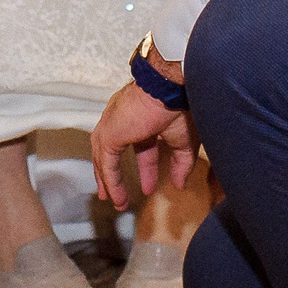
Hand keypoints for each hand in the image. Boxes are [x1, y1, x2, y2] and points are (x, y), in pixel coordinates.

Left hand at [91, 75, 197, 207]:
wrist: (167, 89)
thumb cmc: (178, 105)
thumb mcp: (183, 140)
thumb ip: (181, 163)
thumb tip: (180, 184)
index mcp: (142, 117)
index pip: (141, 146)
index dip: (146, 168)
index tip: (149, 187)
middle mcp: (123, 119)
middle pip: (114, 151)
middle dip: (114, 174)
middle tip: (116, 194)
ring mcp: (113, 125)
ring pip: (104, 156)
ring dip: (107, 179)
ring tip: (112, 199)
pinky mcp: (108, 134)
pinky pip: (106, 162)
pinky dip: (110, 180)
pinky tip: (116, 195)